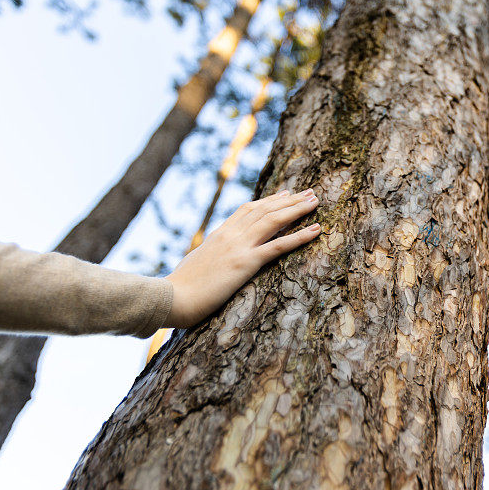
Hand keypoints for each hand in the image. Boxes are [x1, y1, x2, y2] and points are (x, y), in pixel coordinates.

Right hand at [165, 189, 320, 327]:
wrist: (172, 297)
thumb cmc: (180, 288)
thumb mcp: (195, 264)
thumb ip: (207, 256)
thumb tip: (209, 257)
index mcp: (219, 234)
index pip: (247, 210)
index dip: (269, 201)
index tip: (285, 194)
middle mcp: (231, 235)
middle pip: (265, 210)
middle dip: (289, 200)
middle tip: (309, 192)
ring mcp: (239, 247)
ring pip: (274, 220)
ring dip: (298, 209)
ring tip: (316, 201)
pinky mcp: (246, 263)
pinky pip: (279, 246)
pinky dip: (300, 236)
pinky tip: (316, 230)